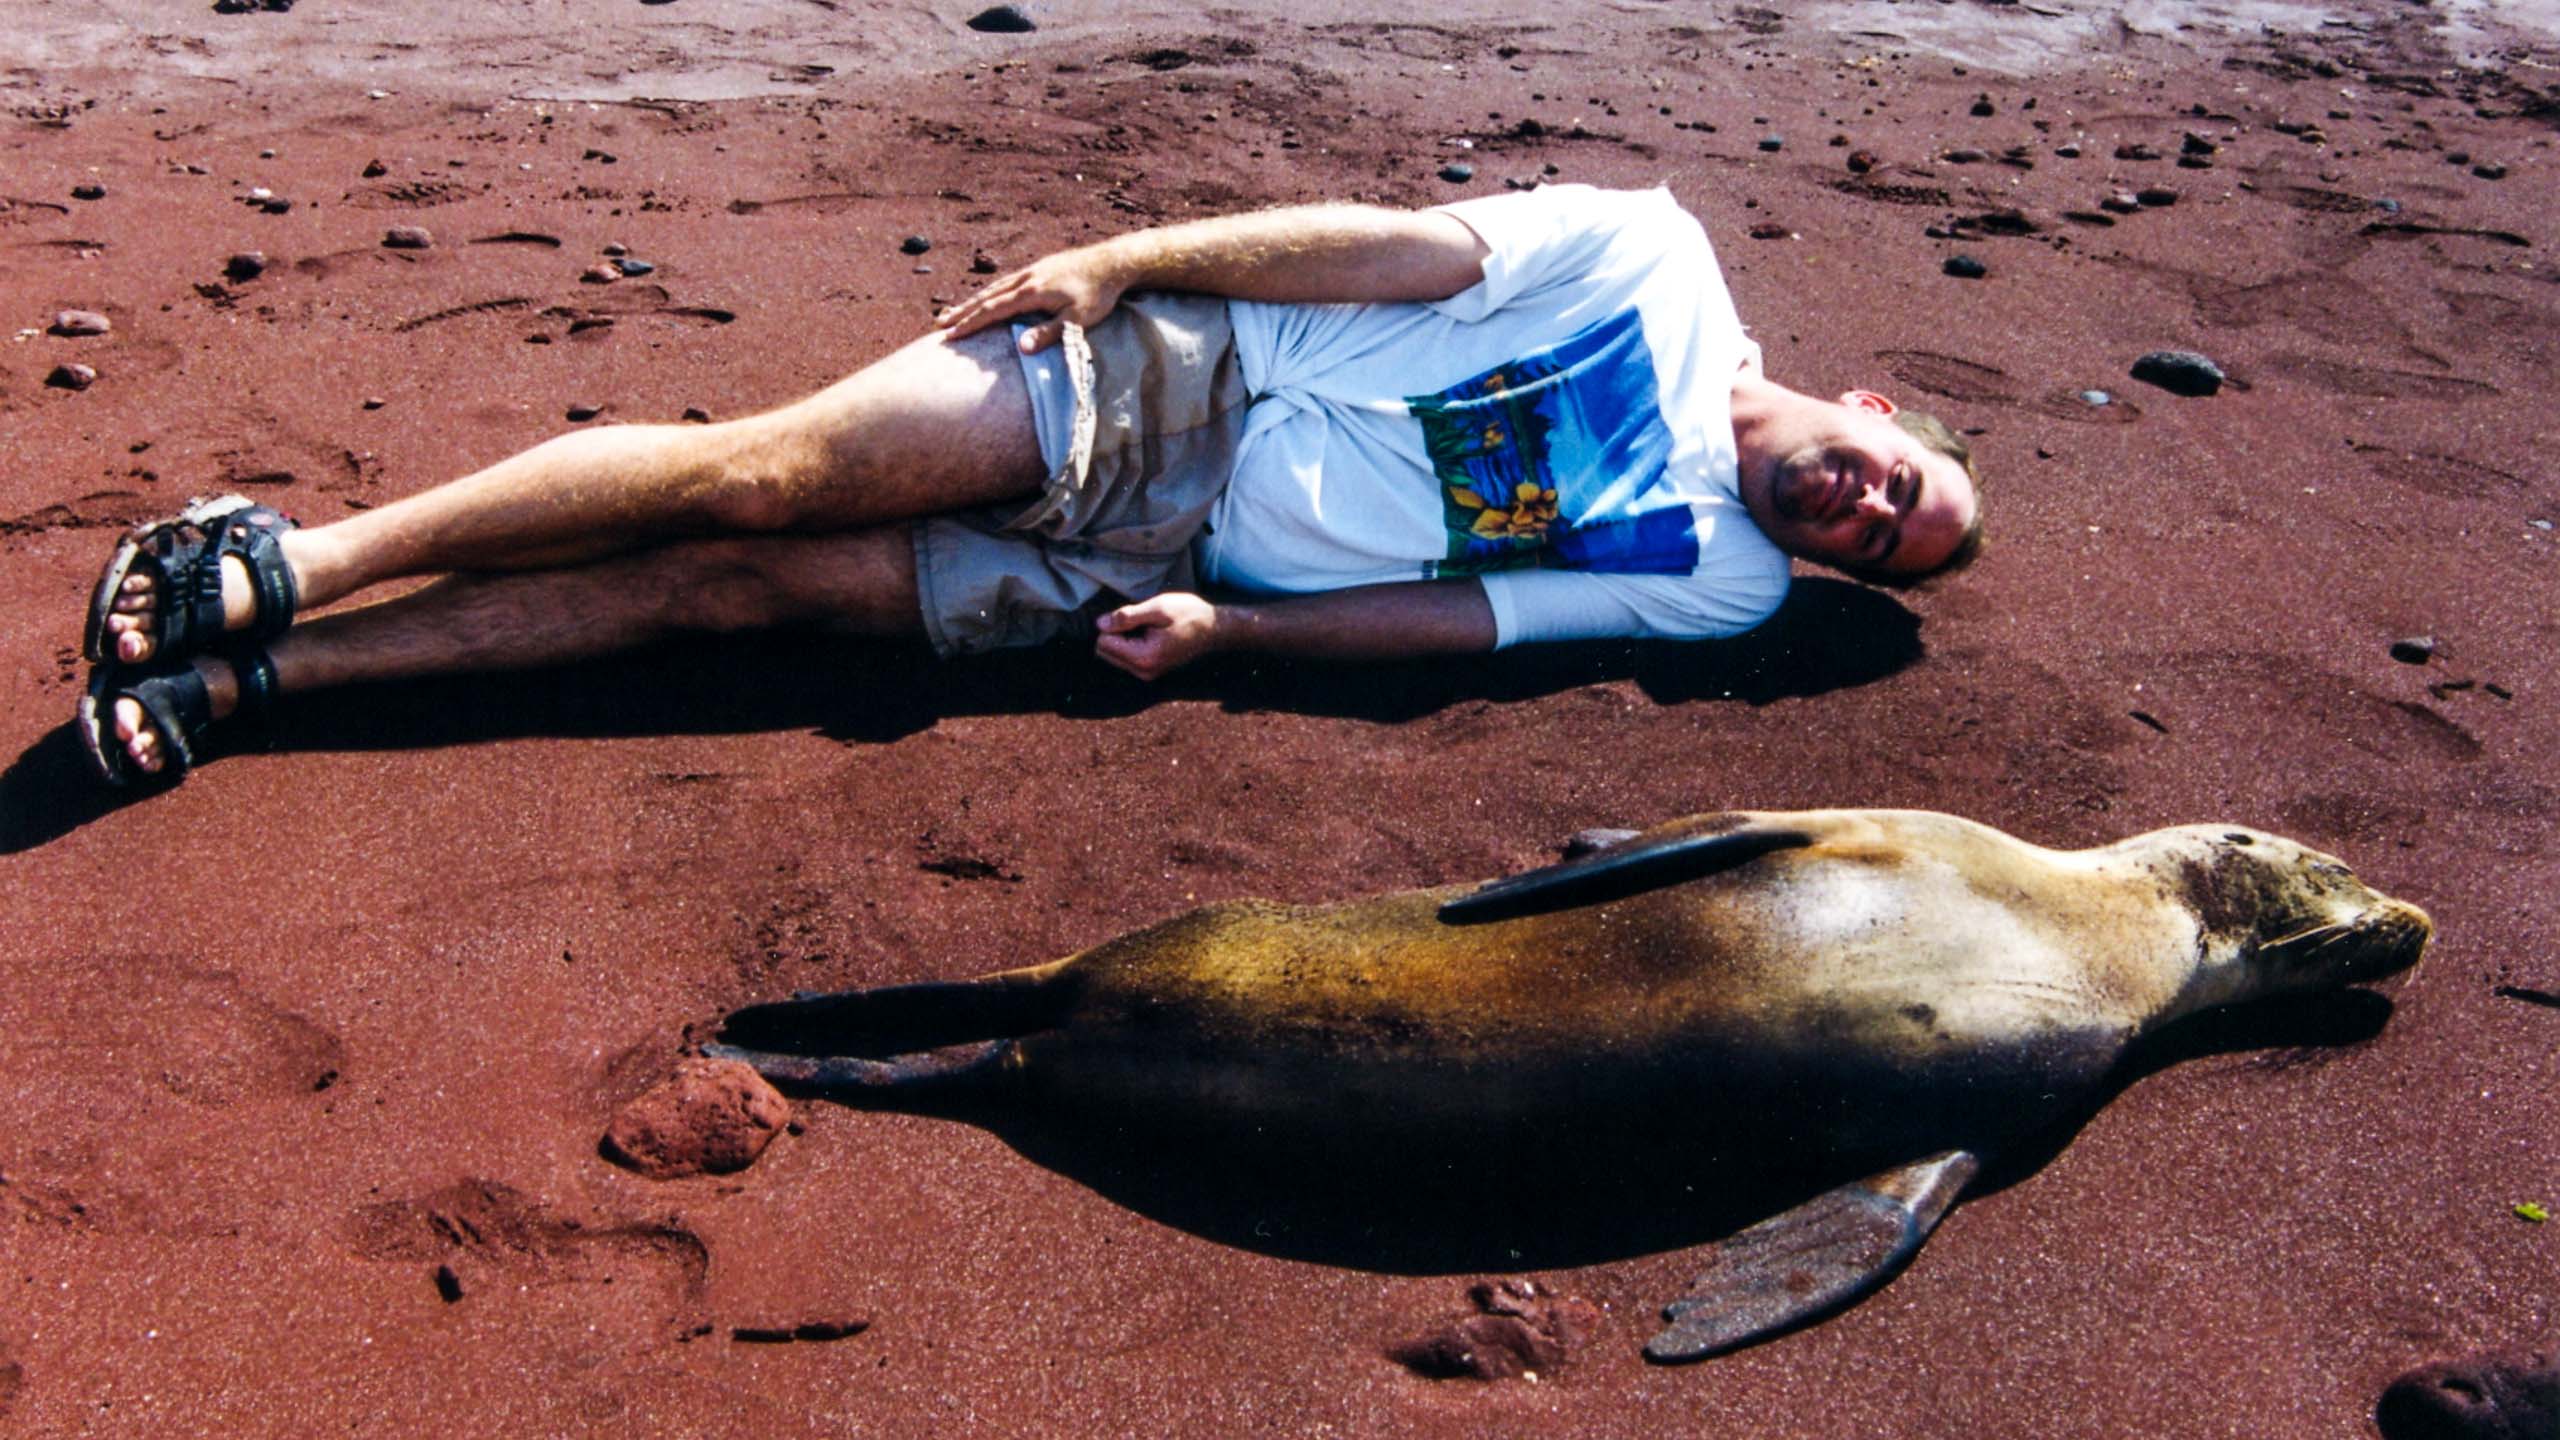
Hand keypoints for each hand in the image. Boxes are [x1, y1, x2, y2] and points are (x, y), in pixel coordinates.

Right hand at [937, 242, 1129, 352]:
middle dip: (962, 312)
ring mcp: (1031, 272)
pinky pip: (1005, 282)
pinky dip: (990, 292)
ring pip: (994, 287)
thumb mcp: (1077, 320)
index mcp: (1031, 293)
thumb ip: (1049, 333)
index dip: (970, 323)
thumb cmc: (1097, 295)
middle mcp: (1025, 279)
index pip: (992, 310)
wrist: (1111, 262)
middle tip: (939, 324)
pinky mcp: (1038, 269)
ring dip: (972, 301)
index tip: (951, 335)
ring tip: (954, 311)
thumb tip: (1022, 347)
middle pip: (986, 297)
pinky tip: (987, 297)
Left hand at [1094, 592, 1220, 680]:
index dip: (1115, 624)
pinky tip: (1151, 635)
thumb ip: (1127, 617)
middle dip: (1116, 633)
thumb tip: (1100, 624)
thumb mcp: (1158, 607)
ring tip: (1149, 628)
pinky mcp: (1149, 670)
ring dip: (1124, 638)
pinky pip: (1125, 657)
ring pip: (1113, 654)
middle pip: (1104, 651)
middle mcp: (1143, 671)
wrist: (1214, 629)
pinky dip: (1131, 644)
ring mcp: (1146, 673)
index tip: (1137, 617)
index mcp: (1143, 657)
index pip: (1103, 642)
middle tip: (1142, 622)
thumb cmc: (1188, 614)